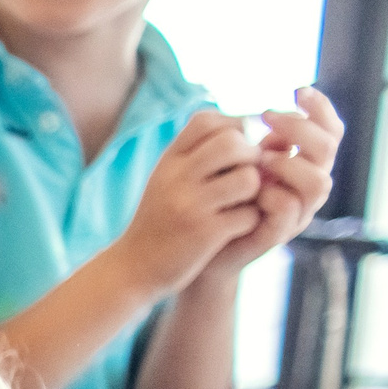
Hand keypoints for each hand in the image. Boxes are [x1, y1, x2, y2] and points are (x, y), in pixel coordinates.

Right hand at [116, 110, 265, 299]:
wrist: (133, 268)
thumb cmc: (159, 220)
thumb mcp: (167, 179)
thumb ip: (196, 152)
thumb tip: (244, 122)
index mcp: (167, 161)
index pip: (206, 120)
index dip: (230, 127)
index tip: (233, 150)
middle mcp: (176, 178)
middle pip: (233, 142)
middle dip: (249, 157)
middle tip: (243, 176)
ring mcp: (190, 205)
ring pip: (248, 177)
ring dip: (254, 191)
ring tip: (240, 202)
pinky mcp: (205, 233)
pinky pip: (249, 214)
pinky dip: (248, 221)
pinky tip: (233, 228)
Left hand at [201, 86, 342, 279]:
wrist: (197, 247)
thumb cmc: (217, 199)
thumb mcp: (235, 162)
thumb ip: (254, 140)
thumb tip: (262, 114)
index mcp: (304, 164)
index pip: (330, 130)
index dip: (321, 107)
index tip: (296, 90)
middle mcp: (306, 186)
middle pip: (328, 148)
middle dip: (299, 127)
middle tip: (267, 117)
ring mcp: (296, 212)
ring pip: (318, 182)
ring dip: (289, 163)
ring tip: (259, 158)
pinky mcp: (277, 234)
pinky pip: (288, 209)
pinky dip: (272, 194)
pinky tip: (252, 187)